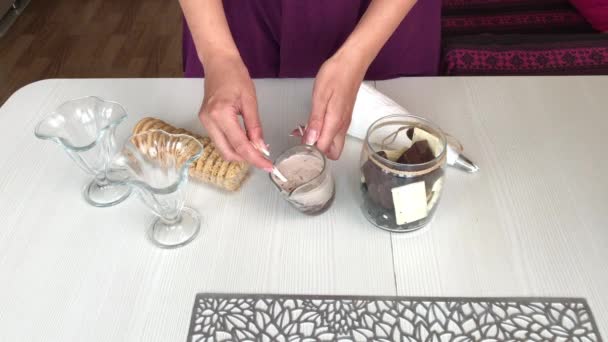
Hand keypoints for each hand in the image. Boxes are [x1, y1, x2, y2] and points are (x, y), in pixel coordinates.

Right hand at [199, 56, 271, 170]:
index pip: (240, 145)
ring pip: (223, 149)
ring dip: (240, 153)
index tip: (268, 166)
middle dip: (246, 159)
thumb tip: (261, 148)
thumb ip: (255, 127)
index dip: (255, 159)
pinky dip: (233, 144)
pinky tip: (246, 140)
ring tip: (256, 148)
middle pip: (228, 153)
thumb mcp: (250, 101)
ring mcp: (205, 122)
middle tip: (263, 159)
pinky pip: (220, 140)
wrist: (218, 62)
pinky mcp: (205, 122)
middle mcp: (209, 121)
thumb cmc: (235, 75)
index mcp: (221, 114)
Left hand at [304, 53, 365, 159]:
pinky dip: (323, 131)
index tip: (299, 145)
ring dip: (319, 140)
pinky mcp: (344, 115)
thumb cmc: (336, 75)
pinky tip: (313, 122)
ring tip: (303, 129)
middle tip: (303, 140)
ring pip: (333, 142)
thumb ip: (315, 121)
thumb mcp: (320, 96)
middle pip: (333, 152)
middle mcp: (342, 126)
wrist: (352, 61)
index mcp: (336, 123)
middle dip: (318, 151)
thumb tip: (310, 141)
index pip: (324, 150)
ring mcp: (344, 121)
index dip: (311, 152)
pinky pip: (334, 131)